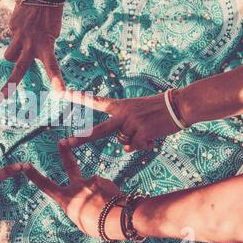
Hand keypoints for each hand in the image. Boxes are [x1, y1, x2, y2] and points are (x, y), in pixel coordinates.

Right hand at [2, 0, 65, 96]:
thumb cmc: (51, 16)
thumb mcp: (51, 35)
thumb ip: (40, 48)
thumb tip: (24, 55)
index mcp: (46, 46)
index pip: (53, 67)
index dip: (57, 81)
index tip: (61, 94)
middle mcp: (31, 44)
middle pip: (18, 69)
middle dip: (9, 85)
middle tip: (1, 97)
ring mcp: (19, 36)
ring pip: (9, 55)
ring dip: (13, 55)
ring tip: (22, 43)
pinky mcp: (12, 27)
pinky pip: (12, 36)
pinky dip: (17, 32)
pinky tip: (24, 22)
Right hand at [24, 139, 124, 238]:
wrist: (117, 218)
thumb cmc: (97, 226)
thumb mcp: (80, 221)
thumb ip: (78, 207)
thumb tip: (83, 199)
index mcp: (67, 200)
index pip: (46, 186)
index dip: (35, 176)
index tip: (25, 166)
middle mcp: (77, 186)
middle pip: (69, 165)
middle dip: (64, 152)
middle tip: (61, 141)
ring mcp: (91, 181)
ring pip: (94, 187)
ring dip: (98, 194)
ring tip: (106, 209)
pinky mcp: (105, 180)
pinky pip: (106, 189)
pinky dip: (109, 195)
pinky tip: (114, 204)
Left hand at [60, 90, 181, 151]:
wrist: (179, 105)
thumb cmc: (157, 109)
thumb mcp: (136, 111)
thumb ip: (125, 128)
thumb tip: (123, 148)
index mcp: (119, 105)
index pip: (95, 102)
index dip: (79, 98)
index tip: (62, 94)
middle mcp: (123, 113)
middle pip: (99, 130)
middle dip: (82, 138)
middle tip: (65, 142)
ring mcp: (132, 123)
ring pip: (123, 141)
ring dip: (134, 141)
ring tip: (147, 129)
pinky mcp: (143, 132)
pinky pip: (135, 147)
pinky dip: (142, 146)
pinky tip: (152, 138)